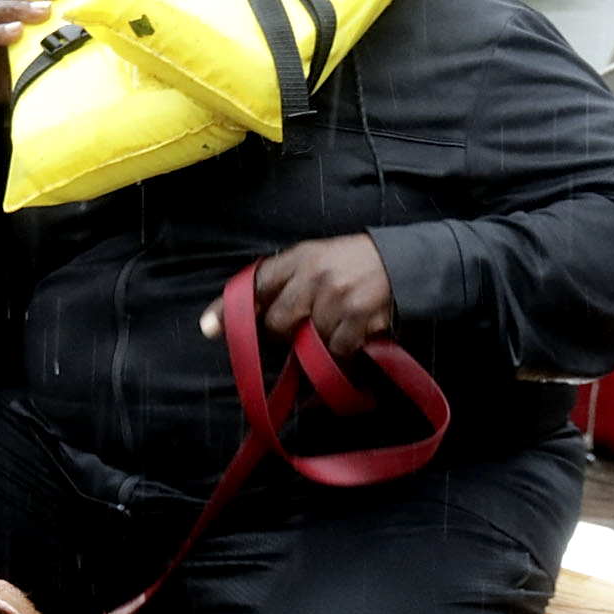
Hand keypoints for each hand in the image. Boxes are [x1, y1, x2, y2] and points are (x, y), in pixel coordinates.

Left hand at [198, 236, 396, 357]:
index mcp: (299, 257)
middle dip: (284, 336)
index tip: (210, 329)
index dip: (230, 309)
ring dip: (318, 346)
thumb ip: (281, 283)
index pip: (255, 284)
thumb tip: (240, 319)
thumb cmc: (352, 263)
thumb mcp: (314, 259)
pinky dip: (341, 355)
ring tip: (335, 328)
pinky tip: (351, 339)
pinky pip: (336, 352)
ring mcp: (336, 298)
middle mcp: (314, 275)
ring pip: (308, 343)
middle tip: (301, 331)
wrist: (403, 263)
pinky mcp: (358, 318)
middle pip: (278, 324)